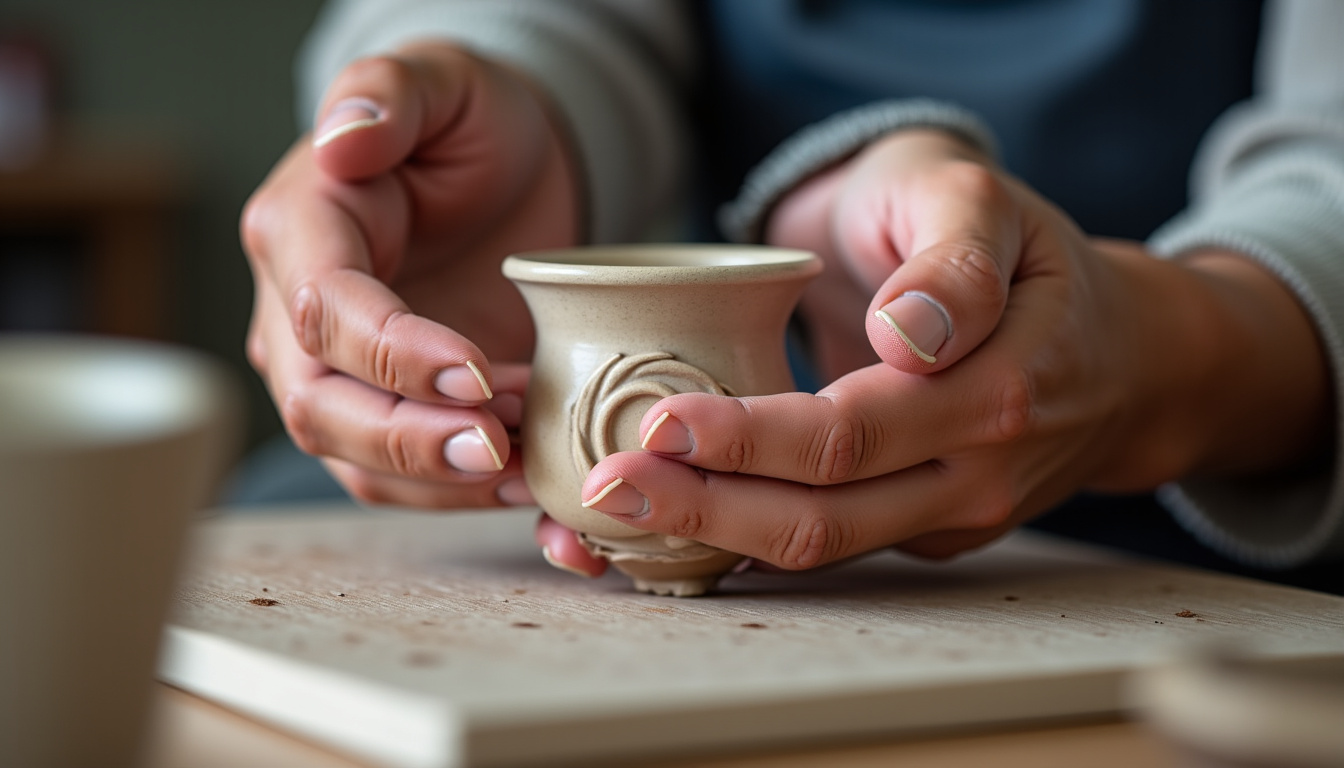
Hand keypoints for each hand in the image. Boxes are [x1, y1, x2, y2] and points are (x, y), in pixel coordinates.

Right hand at [242, 41, 578, 507]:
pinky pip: (409, 480)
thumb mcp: (443, 82)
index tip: (477, 374)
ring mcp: (339, 375)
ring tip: (533, 469)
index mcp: (299, 230)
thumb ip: (389, 95)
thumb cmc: (470, 122)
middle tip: (500, 447)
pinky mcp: (394, 412)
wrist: (504, 171)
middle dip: (409, 441)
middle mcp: (296, 317)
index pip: (325, 312)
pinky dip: (468, 498)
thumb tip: (342, 142)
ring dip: (444, 481)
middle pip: (322, 407)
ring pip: (359, 462)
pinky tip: (535, 494)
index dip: (394, 354)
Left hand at [572, 130, 1328, 567]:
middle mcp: (977, 471)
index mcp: (999, 387)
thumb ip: (955, 257)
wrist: (1115, 347)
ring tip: (613, 516)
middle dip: (704, 507)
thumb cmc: (1028, 252)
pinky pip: (834, 547)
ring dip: (714, 537)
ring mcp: (953, 512)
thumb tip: (910, 337)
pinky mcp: (927, 527)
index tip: (661, 424)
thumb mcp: (991, 204)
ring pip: (823, 549)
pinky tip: (677, 520)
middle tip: (605, 487)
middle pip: (823, 514)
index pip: (852, 434)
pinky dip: (749, 540)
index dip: (749, 440)